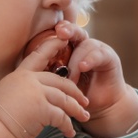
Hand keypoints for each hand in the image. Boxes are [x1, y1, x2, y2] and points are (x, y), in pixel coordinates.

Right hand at [0, 32, 90, 137]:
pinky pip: (62, 116)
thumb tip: (32, 94)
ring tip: (84, 117)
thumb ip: (22, 89)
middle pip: (61, 82)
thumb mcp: (6, 93)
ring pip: (65, 99)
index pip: (38, 56)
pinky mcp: (42, 109)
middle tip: (84, 100)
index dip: (52, 46)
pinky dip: (68, 126)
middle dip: (75, 92)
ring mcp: (36, 94)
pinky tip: (69, 132)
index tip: (63, 40)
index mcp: (20, 75)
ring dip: (77, 110)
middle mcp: (29, 81)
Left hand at [54, 19, 137, 137]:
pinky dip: (90, 59)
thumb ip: (48, 72)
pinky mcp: (109, 57)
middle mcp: (83, 45)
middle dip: (67, 30)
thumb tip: (28, 69)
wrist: (99, 107)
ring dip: (76, 60)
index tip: (50, 31)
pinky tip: (83, 67)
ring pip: (85, 44)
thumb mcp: (58, 82)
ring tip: (71, 76)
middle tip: (60, 32)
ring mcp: (97, 50)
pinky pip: (99, 54)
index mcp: (68, 48)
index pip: (61, 34)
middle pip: (74, 31)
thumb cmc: (75, 96)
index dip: (56, 31)